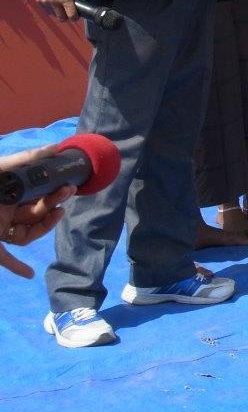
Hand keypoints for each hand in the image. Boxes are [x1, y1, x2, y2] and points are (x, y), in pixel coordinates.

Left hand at [0, 145, 74, 278]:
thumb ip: (23, 160)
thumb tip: (54, 148)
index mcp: (7, 193)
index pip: (35, 193)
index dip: (51, 190)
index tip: (66, 184)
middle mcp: (4, 211)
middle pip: (35, 212)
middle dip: (52, 204)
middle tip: (65, 194)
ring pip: (27, 233)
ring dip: (45, 226)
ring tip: (57, 214)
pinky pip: (5, 258)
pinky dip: (16, 267)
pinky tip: (29, 274)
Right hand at [33, 0, 78, 21]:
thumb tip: (78, 6)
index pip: (71, 15)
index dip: (74, 17)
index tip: (75, 17)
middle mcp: (53, 2)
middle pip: (61, 18)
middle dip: (66, 16)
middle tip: (67, 12)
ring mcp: (44, 1)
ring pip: (53, 14)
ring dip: (57, 12)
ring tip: (59, 5)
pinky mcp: (38, 0)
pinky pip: (45, 9)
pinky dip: (50, 7)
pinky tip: (52, 2)